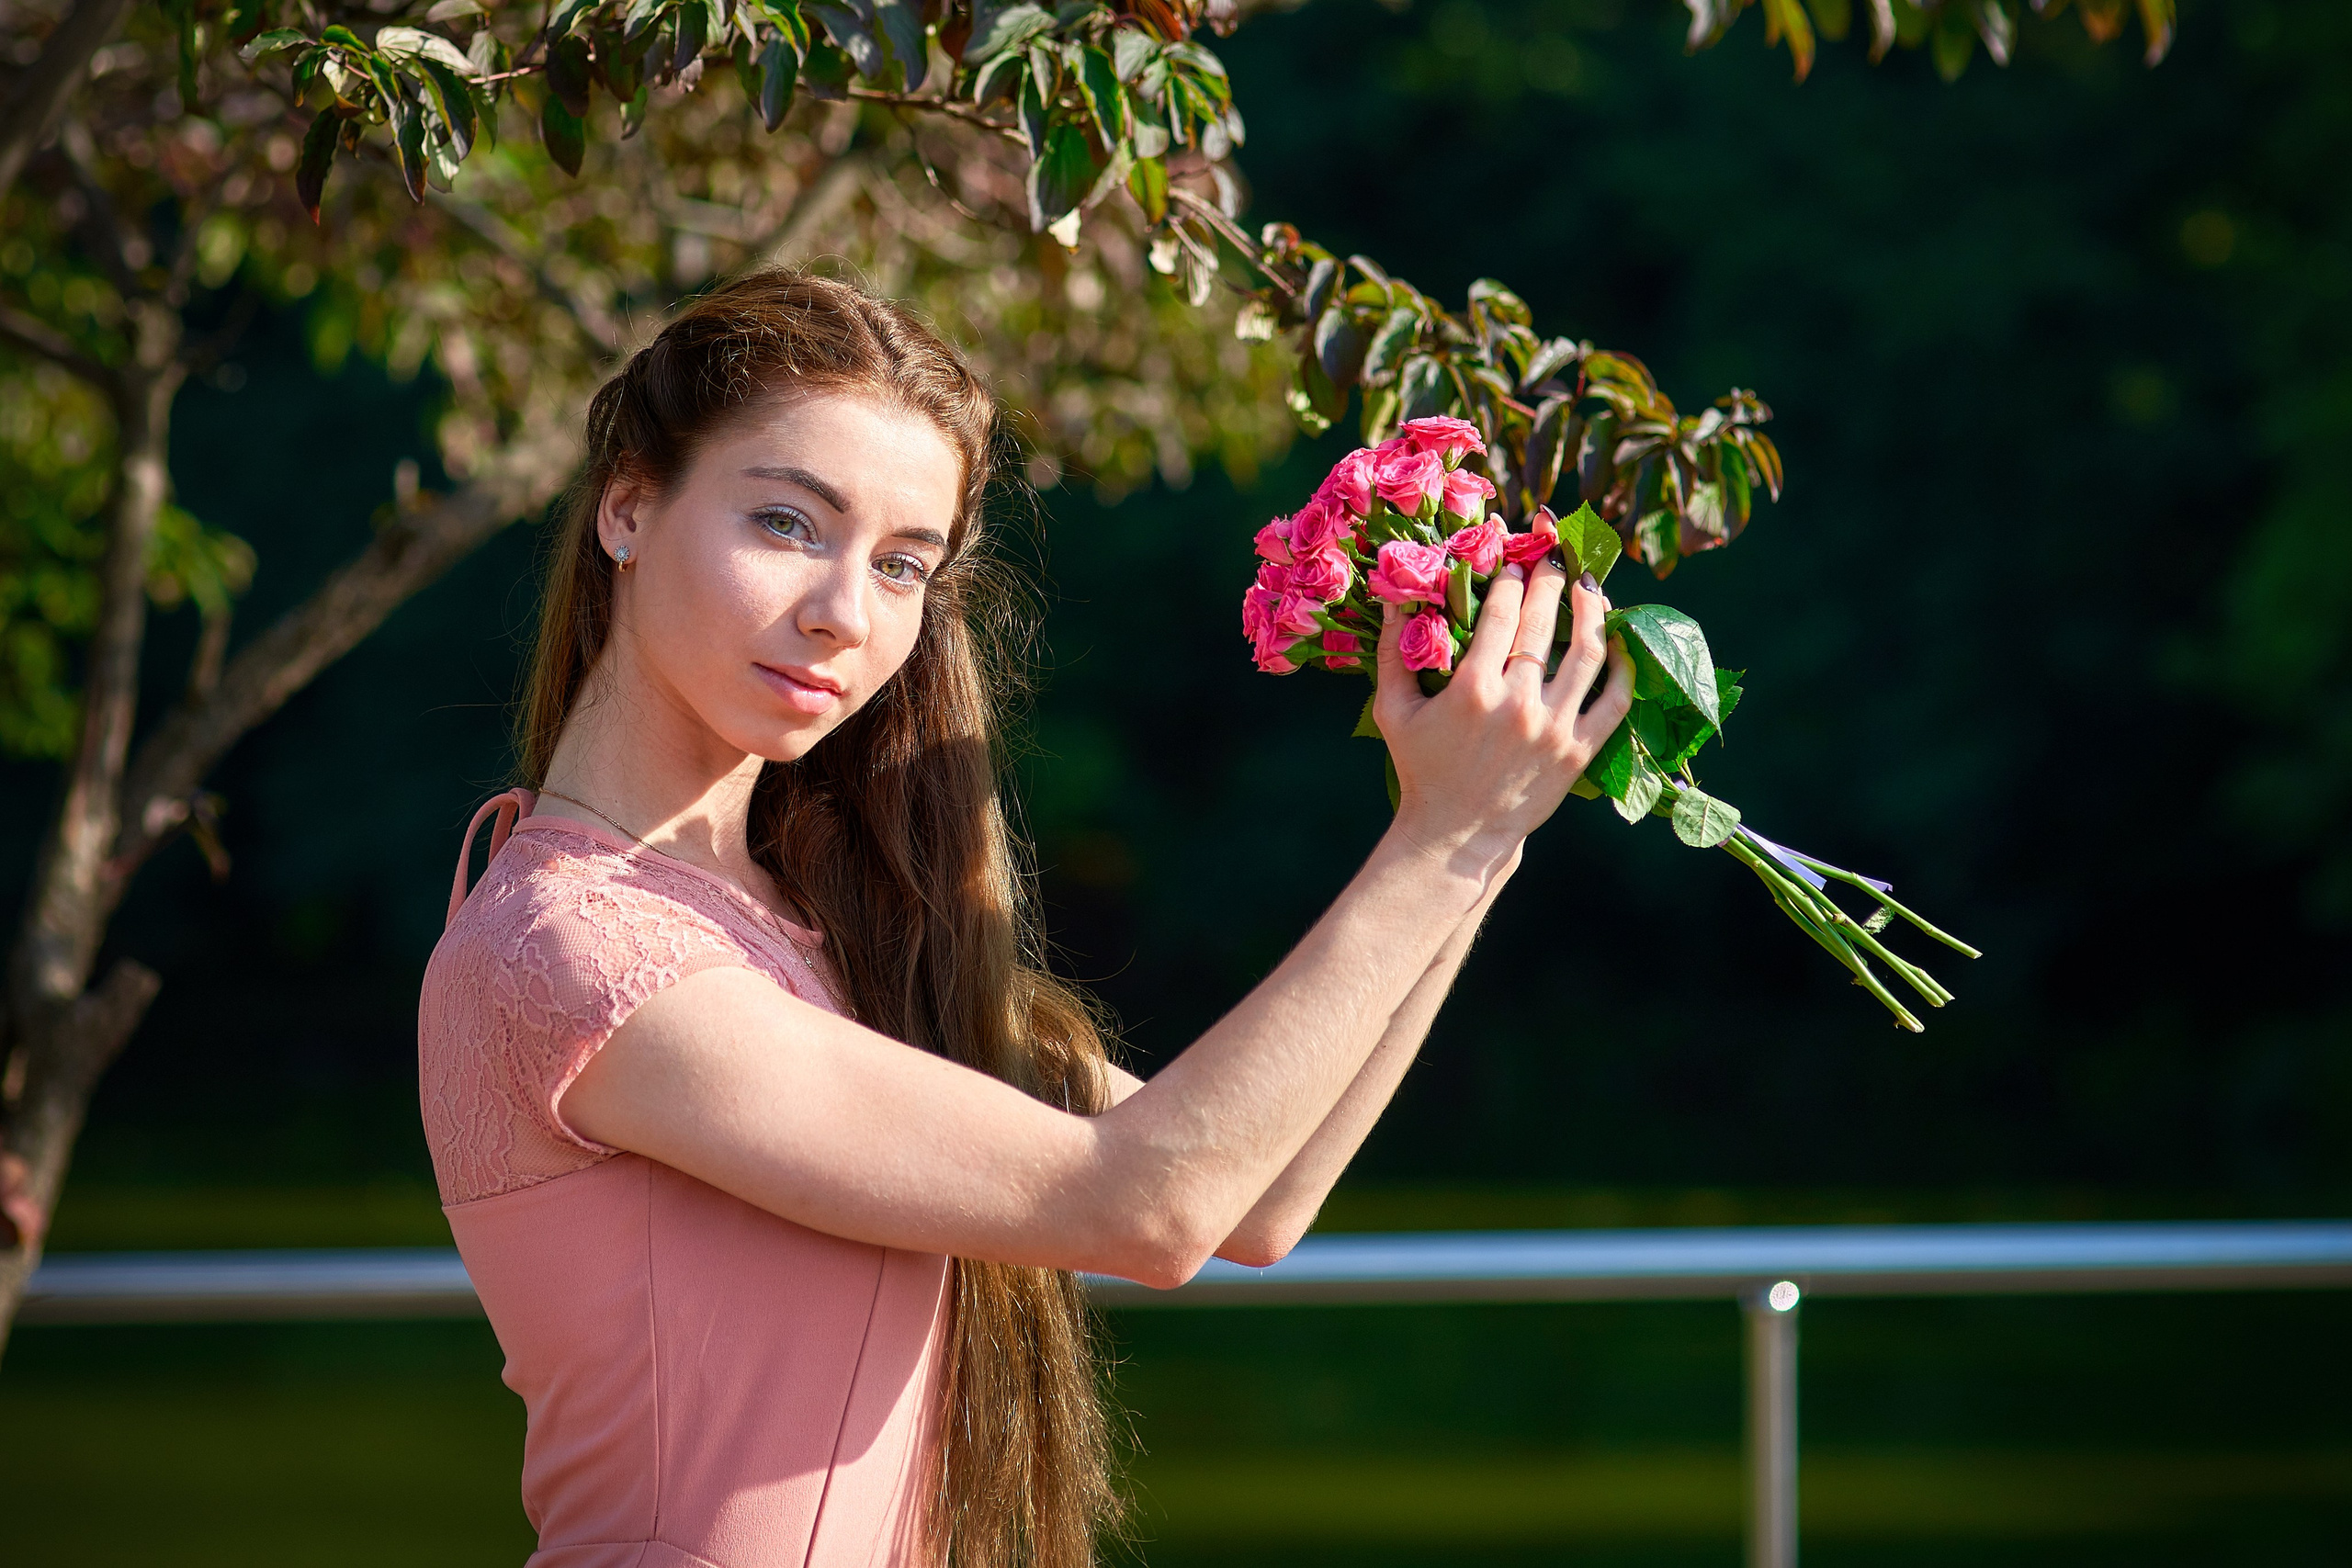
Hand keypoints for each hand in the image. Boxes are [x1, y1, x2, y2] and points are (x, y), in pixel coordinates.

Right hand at [1372, 550, 1631, 866]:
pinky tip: (1617, 641)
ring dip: (1591, 610)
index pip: (1500, 614)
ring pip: (1587, 652)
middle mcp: (1517, 704)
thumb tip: (1393, 595)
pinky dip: (1623, 666)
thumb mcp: (1394, 711)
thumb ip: (1392, 652)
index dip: (1509, 580)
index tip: (1513, 562)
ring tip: (1588, 585)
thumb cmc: (1421, 769)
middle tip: (1551, 557)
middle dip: (1550, 579)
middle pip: (1544, 622)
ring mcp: (1553, 728)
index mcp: (1472, 690)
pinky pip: (1614, 700)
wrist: (1456, 835)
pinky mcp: (1578, 751)